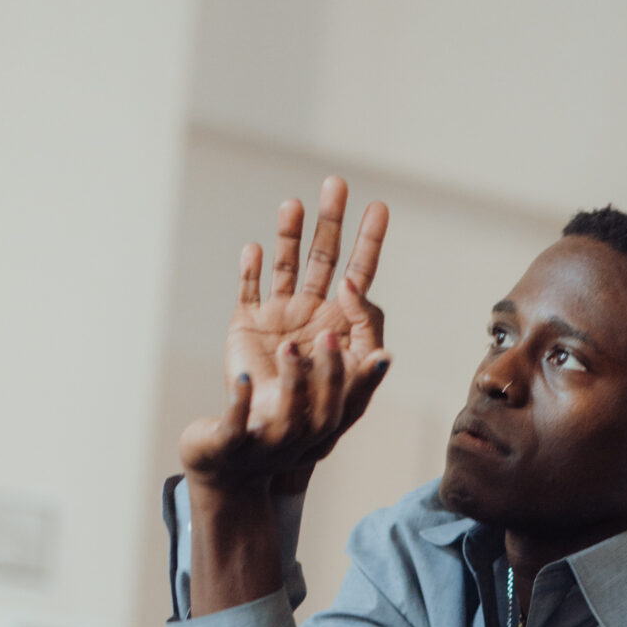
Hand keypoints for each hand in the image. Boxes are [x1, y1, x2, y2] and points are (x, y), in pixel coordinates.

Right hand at [205, 174, 390, 491]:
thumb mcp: (351, 395)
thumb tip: (381, 341)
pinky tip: (254, 249)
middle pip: (327, 256)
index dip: (364, 259)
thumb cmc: (317, 423)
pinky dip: (251, 268)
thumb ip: (367, 364)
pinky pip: (249, 287)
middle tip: (339, 182)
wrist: (269, 443)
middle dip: (334, 221)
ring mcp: (279, 312)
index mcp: (343, 322)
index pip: (361, 277)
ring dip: (289, 233)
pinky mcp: (246, 323)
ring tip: (293, 203)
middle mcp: (313, 309)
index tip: (354, 282)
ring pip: (287, 262)